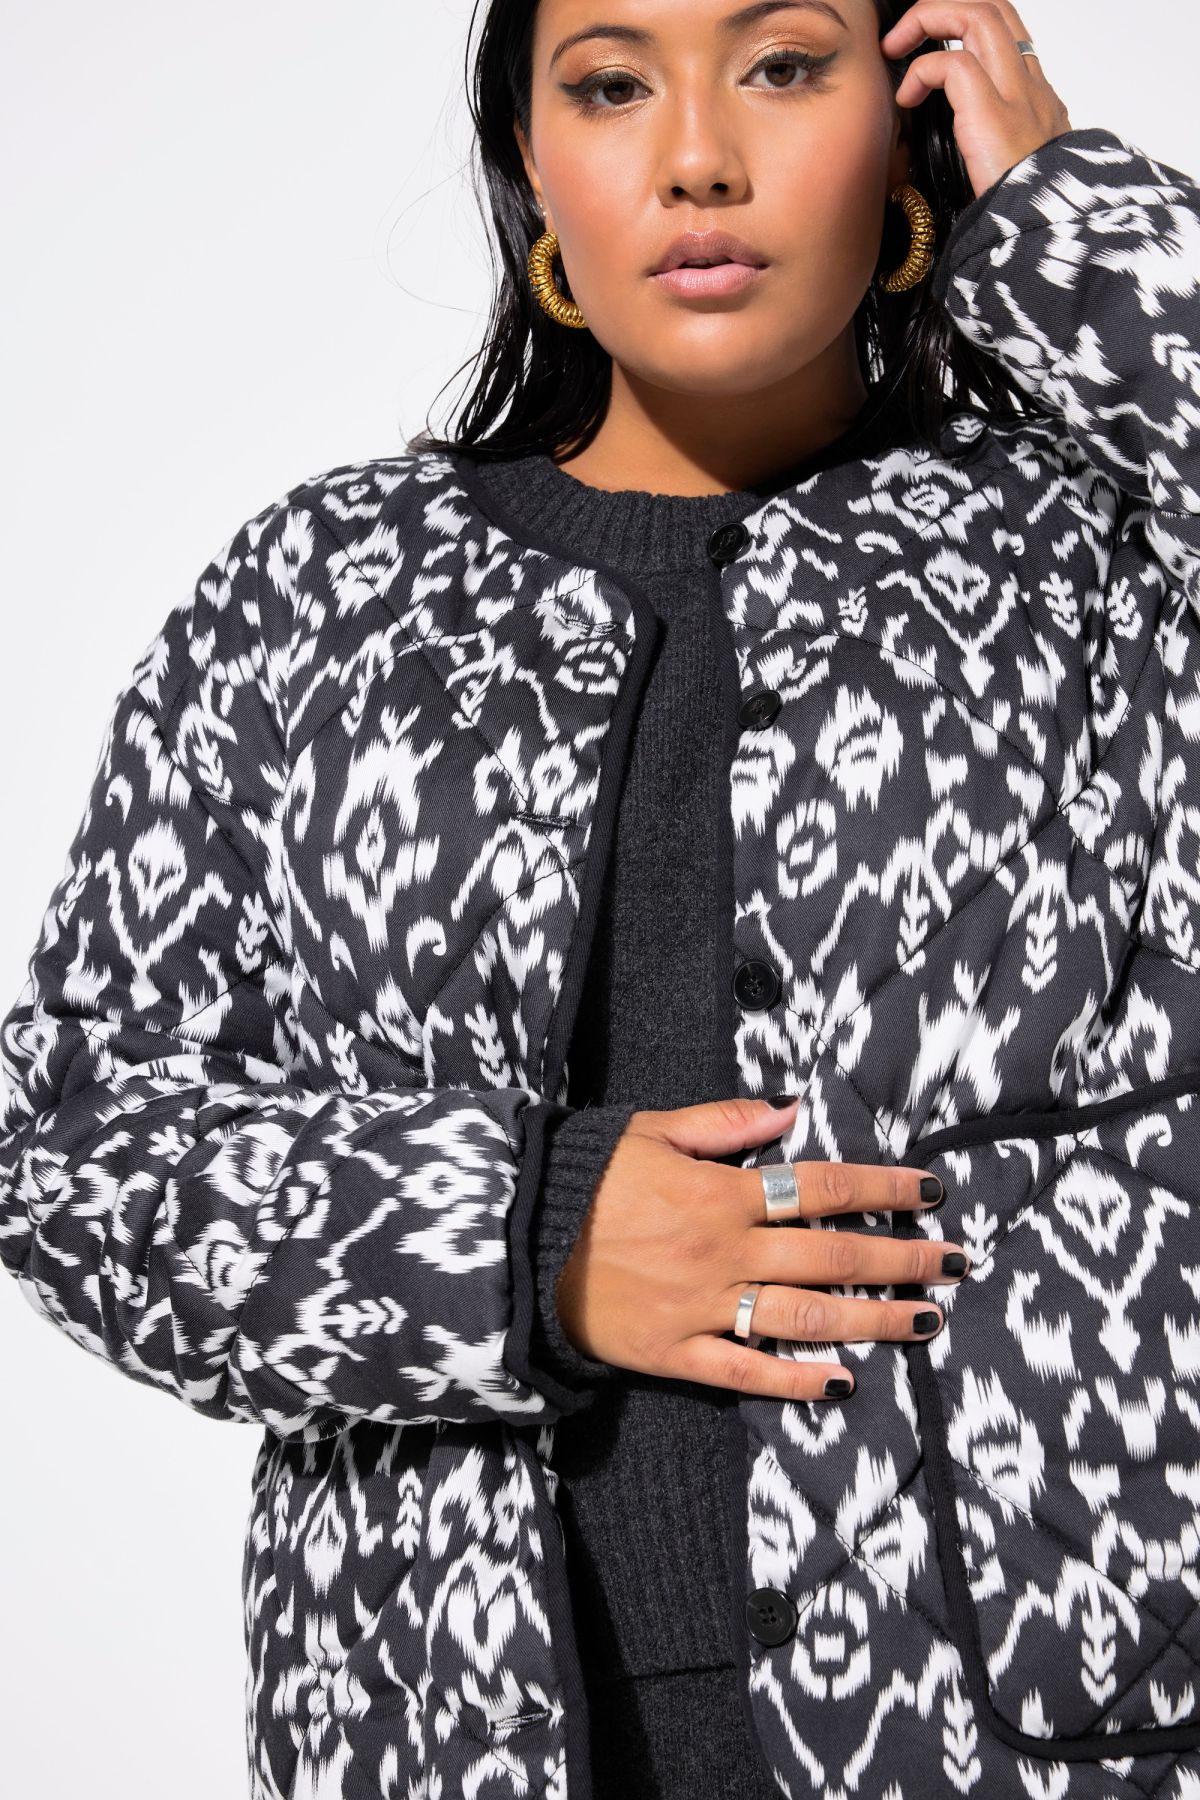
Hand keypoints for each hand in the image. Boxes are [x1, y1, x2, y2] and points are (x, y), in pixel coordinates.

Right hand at [554, 1095, 968, 1402]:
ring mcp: (705, 1306)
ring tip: (924, 1321)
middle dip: (902, 1259)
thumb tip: (791, 1108)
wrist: (513, 1242)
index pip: (825, 1187)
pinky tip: (842, 1381)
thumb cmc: (583, 1178)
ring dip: (872, 1321)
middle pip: (834, 1256)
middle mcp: (726, 1250)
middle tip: (956, 1263)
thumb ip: (724, 1120)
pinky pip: (747, 1372)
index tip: (931, 1193)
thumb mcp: (649, 1128)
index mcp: (723, 1191)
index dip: (884, 1189)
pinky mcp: (676, 1353)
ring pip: (806, 1317)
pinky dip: (796, 1380)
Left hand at [879, 1, 1073, 198]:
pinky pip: (951, 63)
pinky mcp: (991, 113)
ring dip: (927, 18)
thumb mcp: (1012, 169)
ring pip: (977, 15)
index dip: (965, 20)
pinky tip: (906, 99)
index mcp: (1035, 98)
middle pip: (992, 8)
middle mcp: (1029, 85)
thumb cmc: (1024, 214)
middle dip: (942, 8)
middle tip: (903, 36)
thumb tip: (956, 145)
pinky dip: (920, 71)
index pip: (1005, 30)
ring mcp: (1014, 94)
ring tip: (896, 48)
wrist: (1044, 235)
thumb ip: (990, 144)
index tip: (930, 41)